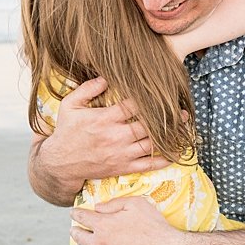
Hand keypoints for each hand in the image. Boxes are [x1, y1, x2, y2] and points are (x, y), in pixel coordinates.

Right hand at [41, 77, 171, 184]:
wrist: (60, 163)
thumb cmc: (66, 132)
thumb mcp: (69, 106)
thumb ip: (86, 89)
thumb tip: (106, 77)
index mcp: (104, 119)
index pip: (133, 106)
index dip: (148, 99)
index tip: (160, 92)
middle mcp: (116, 136)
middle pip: (148, 125)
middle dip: (167, 117)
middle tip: (181, 110)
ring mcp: (121, 153)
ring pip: (152, 144)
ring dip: (170, 136)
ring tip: (183, 127)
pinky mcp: (123, 167)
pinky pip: (149, 165)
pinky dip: (164, 159)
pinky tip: (175, 152)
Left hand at [70, 196, 188, 244]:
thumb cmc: (155, 227)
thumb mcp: (137, 205)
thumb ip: (114, 203)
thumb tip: (97, 207)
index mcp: (103, 225)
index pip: (82, 217)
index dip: (76, 213)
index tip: (73, 213)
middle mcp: (98, 244)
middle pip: (79, 236)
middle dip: (75, 231)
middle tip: (74, 230)